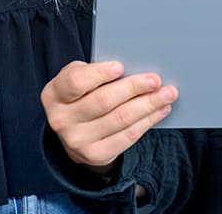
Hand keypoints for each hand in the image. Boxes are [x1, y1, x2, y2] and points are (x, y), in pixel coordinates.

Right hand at [41, 60, 177, 173]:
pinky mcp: (95, 155)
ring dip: (148, 105)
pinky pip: (127, 136)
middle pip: (103, 101)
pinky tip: (160, 110)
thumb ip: (96, 72)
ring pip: (120, 119)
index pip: (76, 81)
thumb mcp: (79, 78)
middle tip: (155, 80)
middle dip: (133, 88)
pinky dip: (148, 121)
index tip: (121, 66)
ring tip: (167, 94)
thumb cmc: (81, 95)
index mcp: (54, 94)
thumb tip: (134, 66)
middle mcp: (61, 120)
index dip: (99, 74)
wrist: (74, 132)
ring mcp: (77, 141)